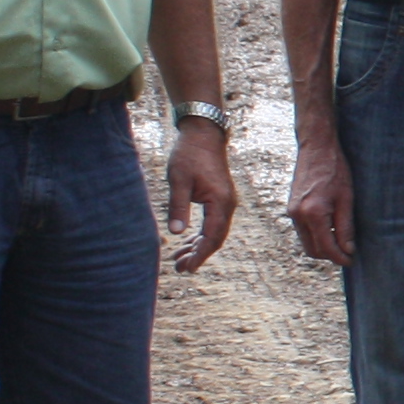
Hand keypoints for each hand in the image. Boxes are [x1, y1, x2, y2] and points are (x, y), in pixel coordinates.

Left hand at [165, 121, 237, 273]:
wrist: (203, 135)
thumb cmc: (189, 155)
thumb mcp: (179, 180)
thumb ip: (178, 207)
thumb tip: (176, 233)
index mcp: (220, 202)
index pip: (212, 237)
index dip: (200, 255)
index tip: (187, 268)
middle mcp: (227, 205)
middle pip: (215, 239)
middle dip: (198, 255)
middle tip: (179, 268)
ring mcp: (225, 203)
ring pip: (214, 233)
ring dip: (198, 247)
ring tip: (178, 259)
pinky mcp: (219, 199)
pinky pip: (212, 224)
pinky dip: (200, 235)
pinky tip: (187, 242)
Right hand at [287, 127, 352, 264]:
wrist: (317, 148)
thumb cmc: (335, 170)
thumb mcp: (347, 199)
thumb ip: (345, 227)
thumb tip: (348, 250)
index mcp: (312, 214)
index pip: (326, 248)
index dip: (340, 258)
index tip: (352, 261)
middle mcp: (298, 215)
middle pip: (312, 250)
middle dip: (330, 255)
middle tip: (348, 253)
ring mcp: (292, 212)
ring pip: (306, 242)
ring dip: (322, 246)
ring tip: (342, 242)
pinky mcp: (291, 208)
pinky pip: (303, 231)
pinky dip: (316, 236)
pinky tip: (331, 229)